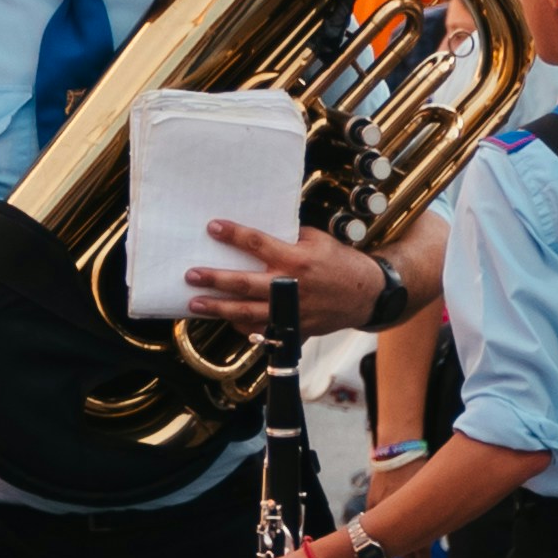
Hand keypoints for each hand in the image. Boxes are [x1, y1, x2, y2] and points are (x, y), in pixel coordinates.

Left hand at [180, 219, 392, 328]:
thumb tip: (259, 233)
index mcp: (296, 259)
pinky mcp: (294, 328)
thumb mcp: (318, 241)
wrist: (366, 294)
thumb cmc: (340, 263)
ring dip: (219, 308)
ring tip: (195, 304)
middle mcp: (290, 286)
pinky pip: (262, 331)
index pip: (257, 243)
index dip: (233, 234)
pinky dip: (242, 327)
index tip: (213, 227)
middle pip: (245, 283)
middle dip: (215, 279)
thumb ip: (289, 238)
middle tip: (191, 275)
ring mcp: (291, 311)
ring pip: (248, 312)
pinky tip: (225, 321)